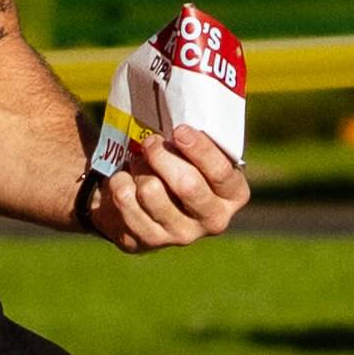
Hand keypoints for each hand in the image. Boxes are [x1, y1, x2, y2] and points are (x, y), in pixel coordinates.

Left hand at [84, 126, 247, 253]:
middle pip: (187, 184)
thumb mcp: (195, 153)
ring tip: (139, 165)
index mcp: (233, 194)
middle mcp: (213, 220)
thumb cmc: (177, 165)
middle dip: (162, 156)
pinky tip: (124, 183)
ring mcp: (180, 235)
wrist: (143, 200)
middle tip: (151, 142)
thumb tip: (182, 113)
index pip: (221, 173)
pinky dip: (119, 183)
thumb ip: (196, 140)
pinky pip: (126, 201)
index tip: (179, 130)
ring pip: (151, 191)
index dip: (199, 149)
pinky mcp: (147, 241)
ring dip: (139, 169)